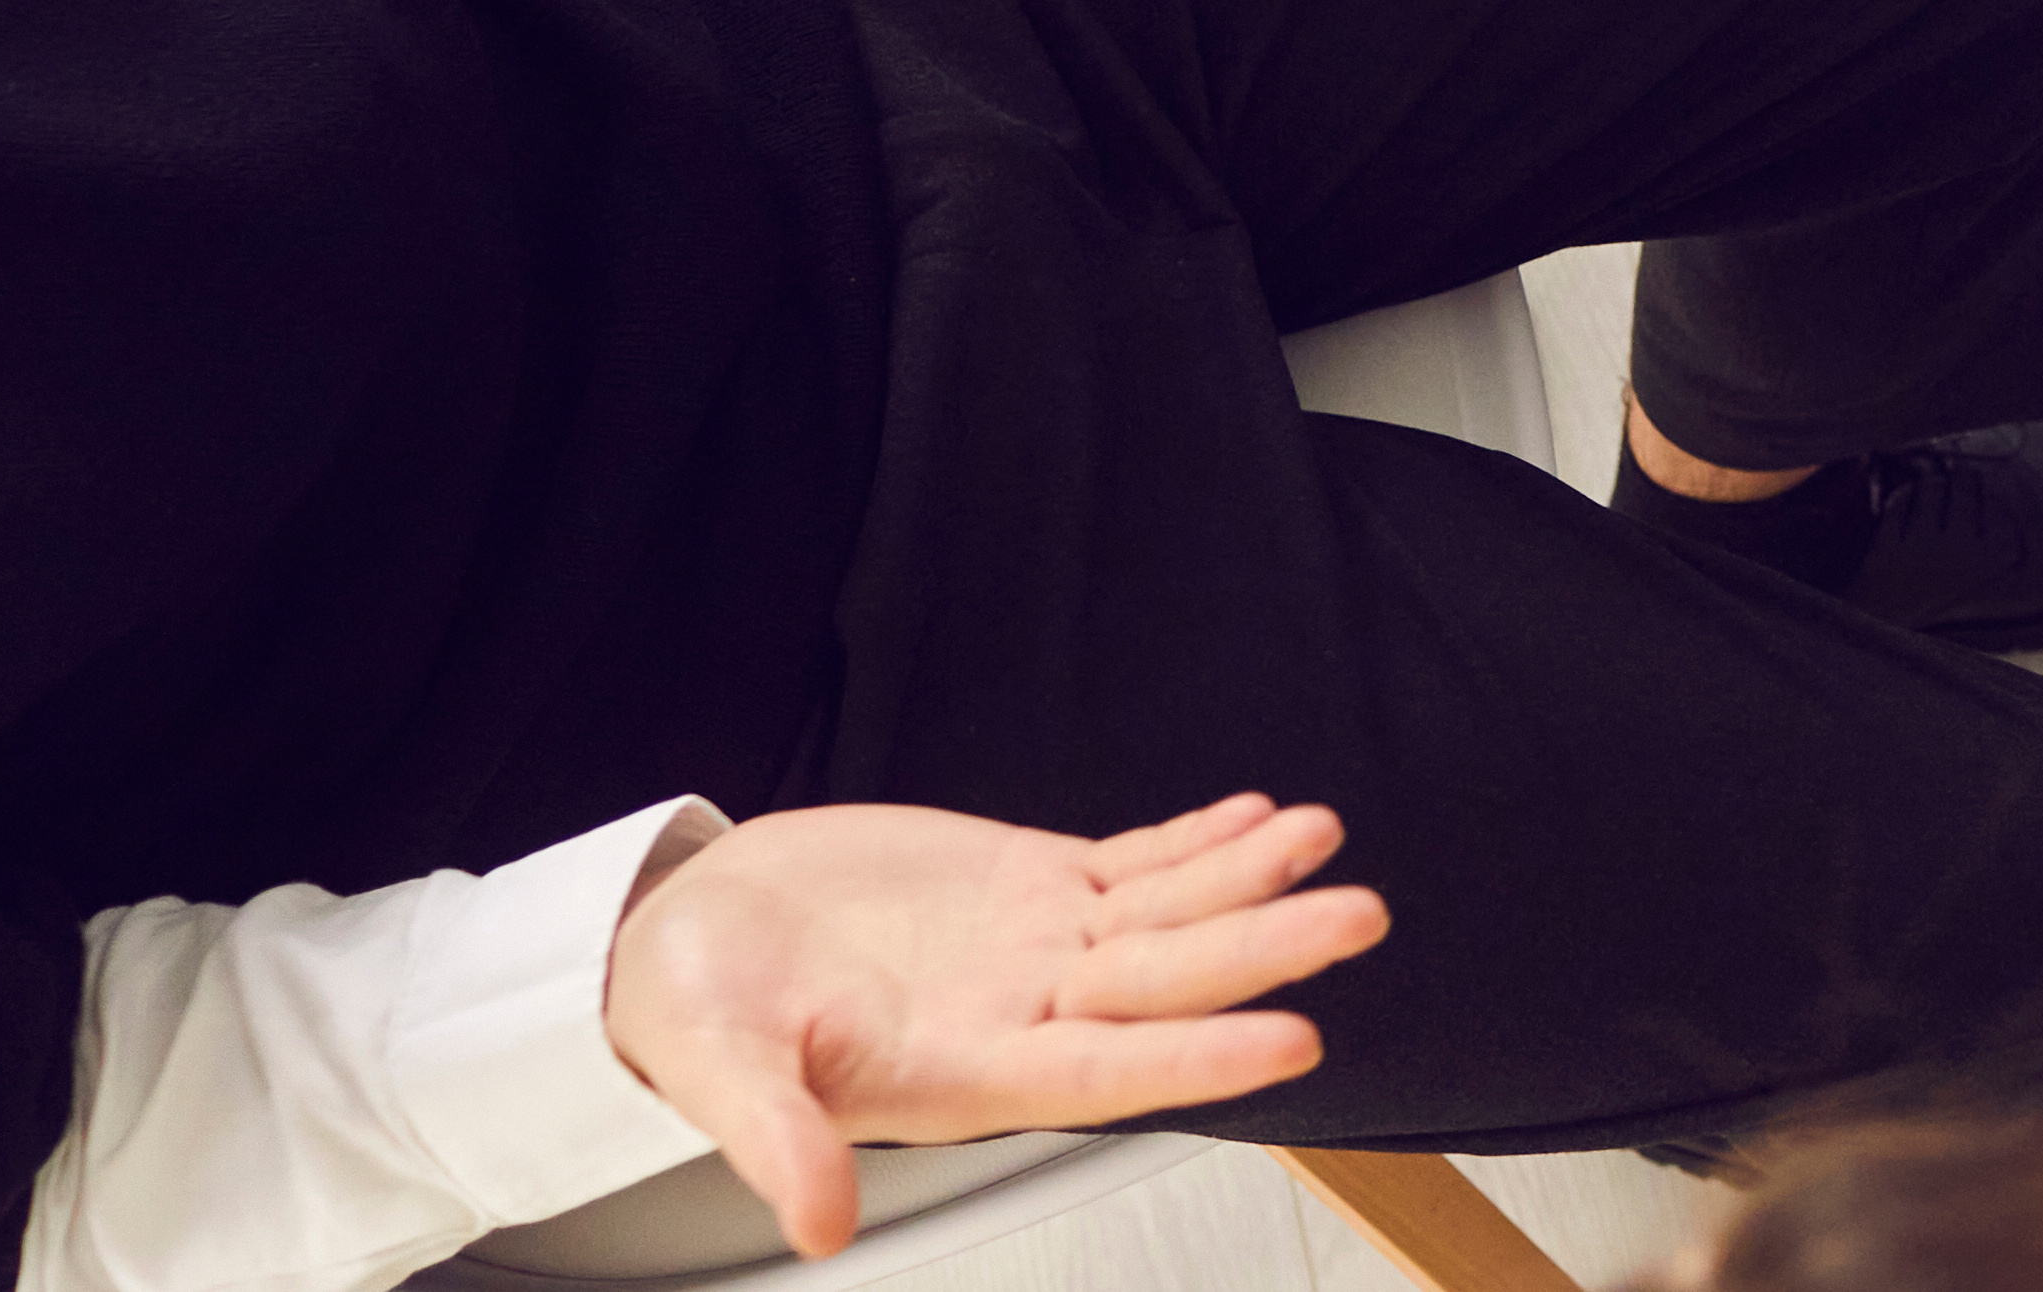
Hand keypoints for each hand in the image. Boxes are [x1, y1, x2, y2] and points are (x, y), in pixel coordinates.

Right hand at [604, 794, 1389, 1258]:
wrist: (684, 938)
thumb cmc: (696, 1012)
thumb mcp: (718, 1072)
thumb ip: (775, 1142)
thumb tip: (820, 1226)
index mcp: (965, 1073)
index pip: (1107, 1071)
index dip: (1198, 1057)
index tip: (1295, 1042)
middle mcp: (1022, 1012)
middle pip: (1167, 982)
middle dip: (1264, 948)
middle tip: (1358, 915)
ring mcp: (1035, 947)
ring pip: (1168, 913)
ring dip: (1249, 879)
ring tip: (1321, 837)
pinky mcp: (1025, 881)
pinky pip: (1133, 863)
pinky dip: (1195, 840)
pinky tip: (1254, 816)